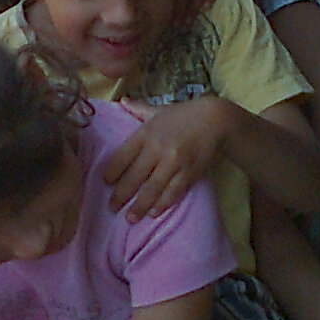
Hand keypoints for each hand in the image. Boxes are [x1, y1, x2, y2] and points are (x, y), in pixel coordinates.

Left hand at [103, 96, 231, 218]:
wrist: (215, 119)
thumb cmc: (183, 115)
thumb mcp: (159, 110)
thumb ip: (138, 109)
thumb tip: (120, 101)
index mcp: (146, 133)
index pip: (122, 156)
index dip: (112, 172)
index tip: (105, 183)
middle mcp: (157, 148)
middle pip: (134, 176)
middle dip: (121, 195)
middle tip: (112, 208)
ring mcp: (173, 161)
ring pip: (152, 188)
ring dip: (139, 205)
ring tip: (130, 218)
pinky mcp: (189, 172)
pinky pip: (173, 192)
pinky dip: (162, 204)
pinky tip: (153, 213)